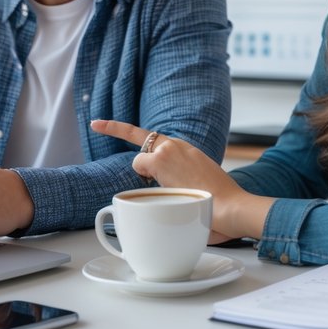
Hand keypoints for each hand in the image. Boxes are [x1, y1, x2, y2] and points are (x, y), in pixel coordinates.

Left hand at [89, 120, 272, 240]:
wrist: (231, 205)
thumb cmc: (220, 205)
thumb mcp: (201, 189)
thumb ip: (185, 185)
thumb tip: (179, 200)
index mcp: (188, 152)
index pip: (156, 139)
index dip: (124, 129)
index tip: (102, 122)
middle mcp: (178, 145)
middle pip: (144, 142)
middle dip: (119, 136)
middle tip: (96, 124)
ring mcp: (168, 149)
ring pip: (140, 159)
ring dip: (147, 176)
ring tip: (174, 190)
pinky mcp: (161, 158)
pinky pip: (139, 166)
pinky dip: (145, 177)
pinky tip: (167, 186)